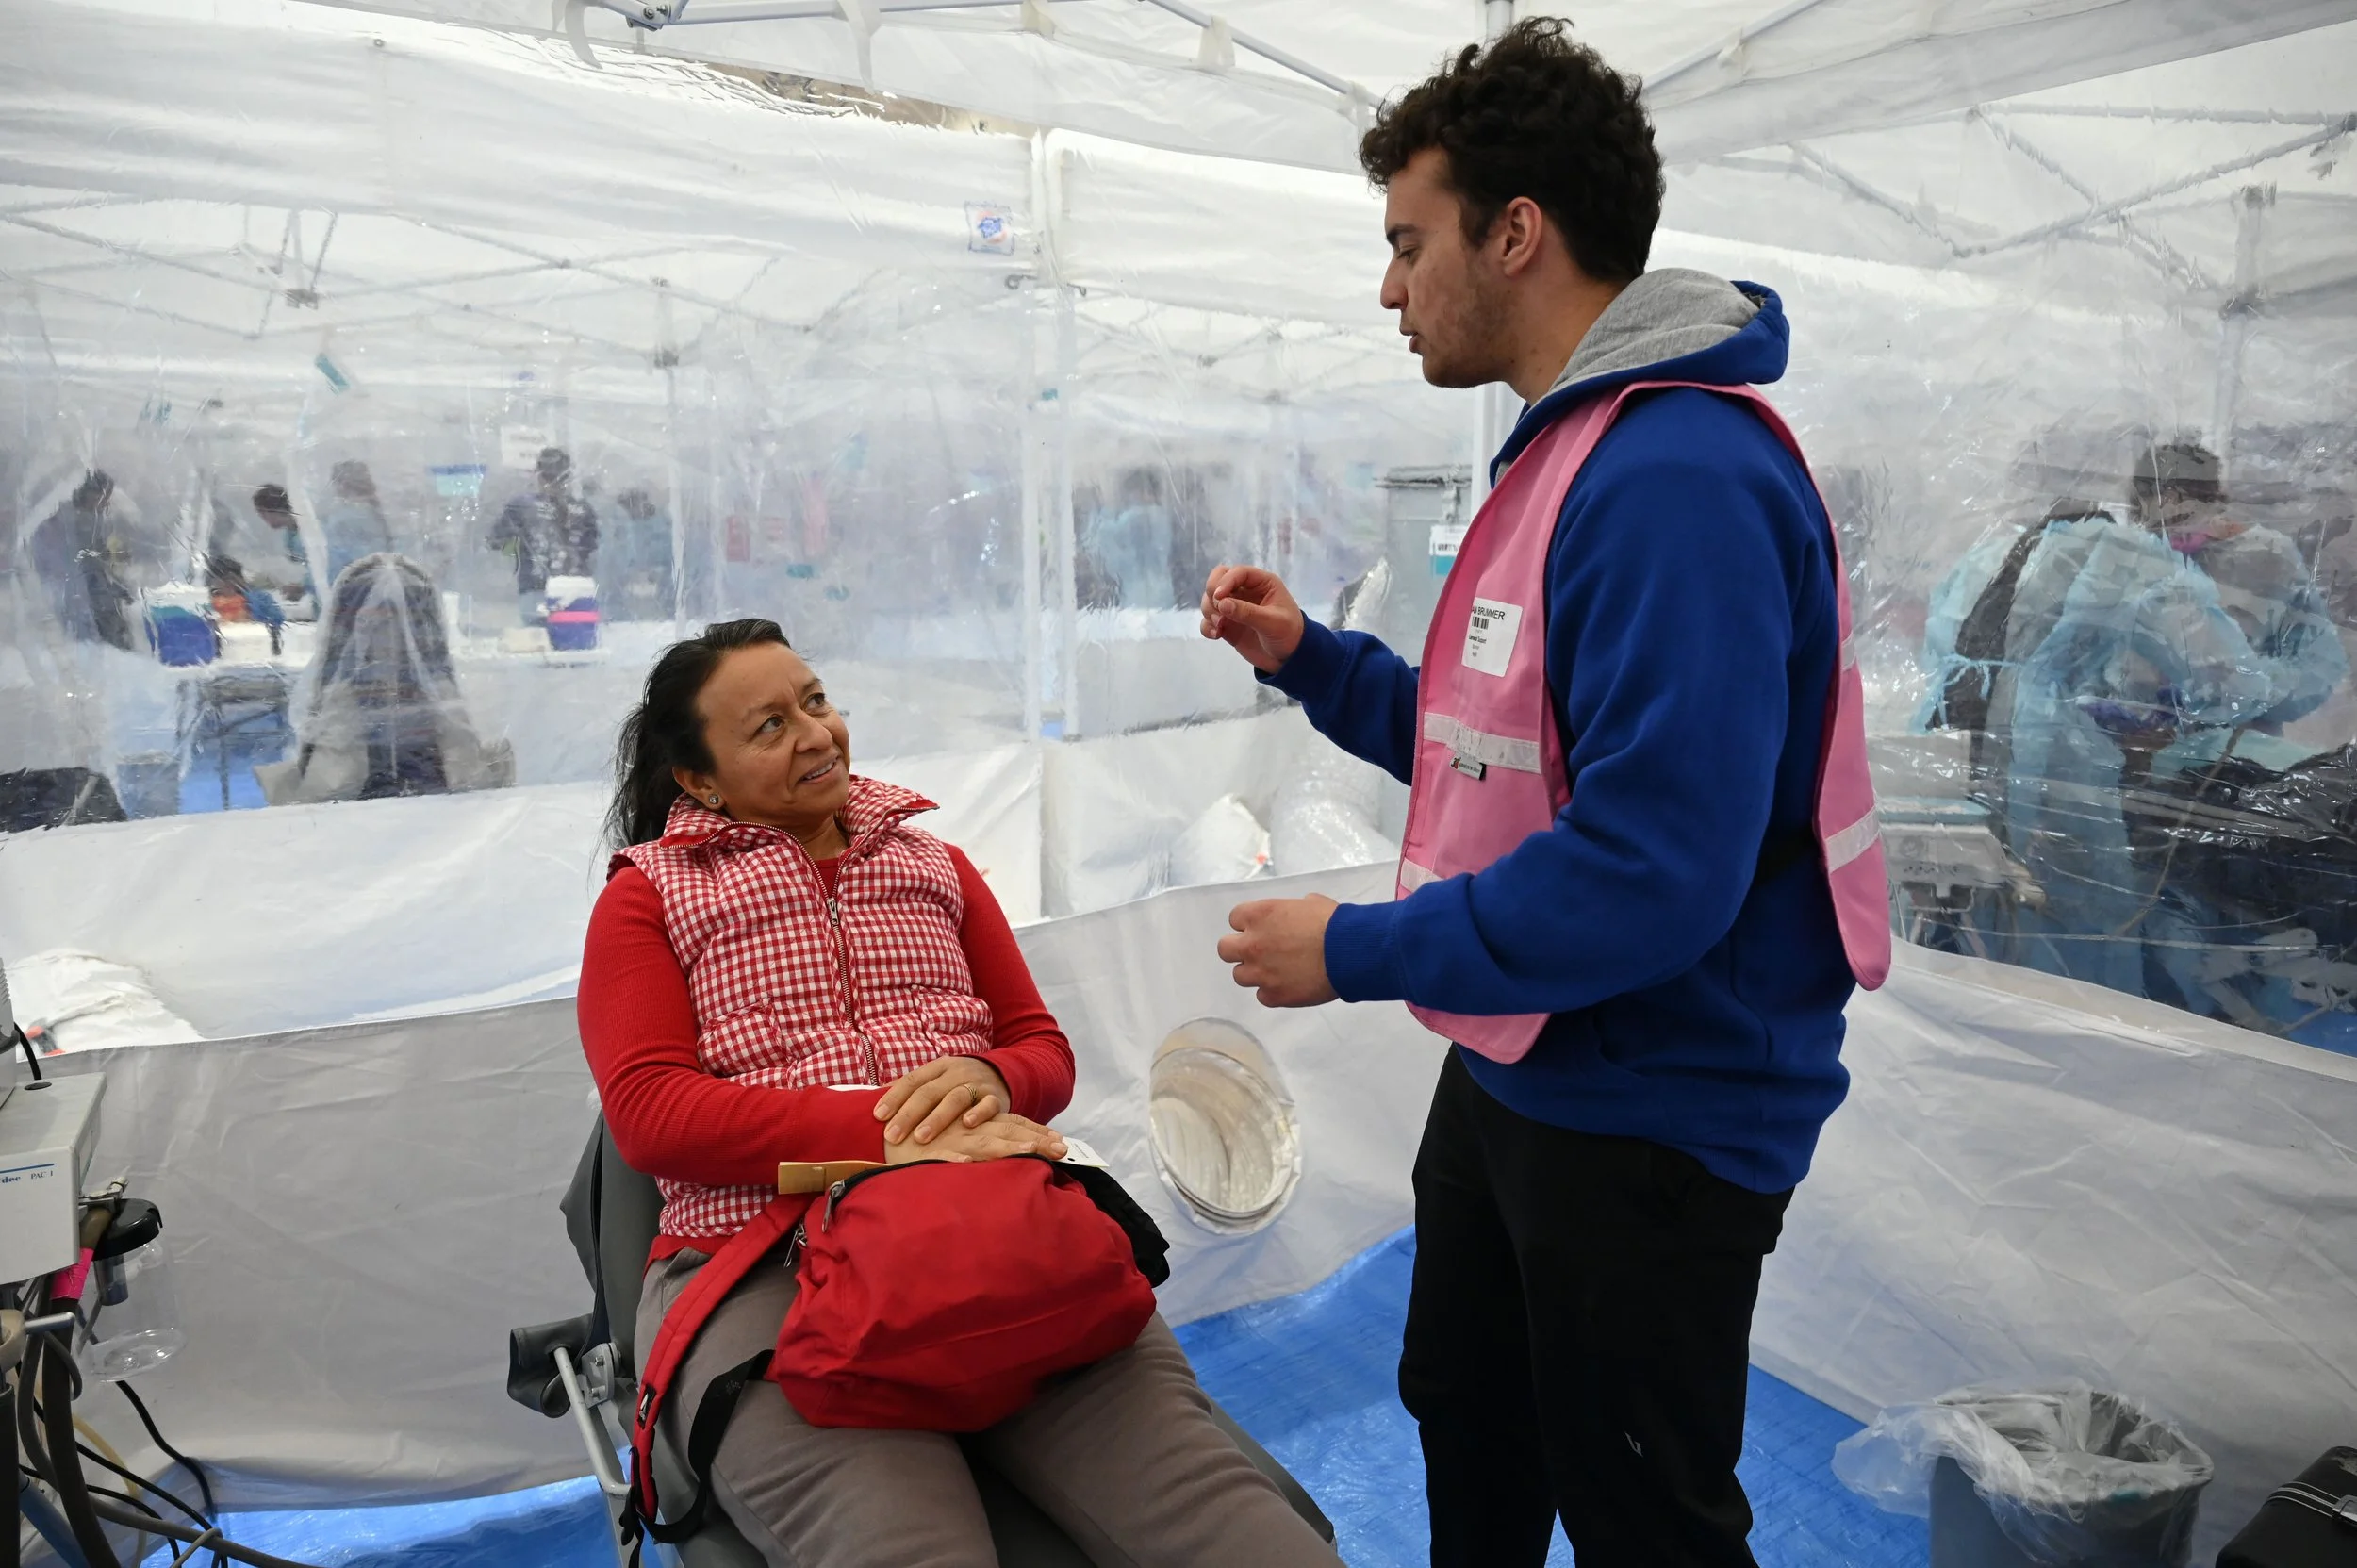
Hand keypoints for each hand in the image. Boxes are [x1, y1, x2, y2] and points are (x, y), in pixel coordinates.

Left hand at [876, 1056, 1011, 1148]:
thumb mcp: (935, 1079)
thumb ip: (908, 1088)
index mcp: (937, 1067)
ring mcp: (977, 1084)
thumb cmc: (956, 1083)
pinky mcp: (996, 1097)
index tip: (877, 1116)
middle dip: (909, 1114)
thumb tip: (870, 1097)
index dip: (894, 1098)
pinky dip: (978, 1113)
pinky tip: (967, 1125)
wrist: (1001, 1073)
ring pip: (955, 1098)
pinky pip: (988, 1104)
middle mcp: (955, 1072)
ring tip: (920, 1137)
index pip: (911, 1080)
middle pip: (929, 1091)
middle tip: (892, 1136)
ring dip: (937, 1118)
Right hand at [884, 1110, 1066, 1164]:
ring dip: (1007, 1148)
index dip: (1037, 1133)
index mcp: (975, 1127)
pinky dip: (955, 1159)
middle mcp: (966, 1131)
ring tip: (1031, 1153)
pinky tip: (969, 1163)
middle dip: (1035, 1141)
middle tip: (1061, 1150)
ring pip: (982, 1143)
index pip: (1011, 1126)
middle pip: (1006, 1133)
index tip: (1061, 1144)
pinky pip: (943, 1158)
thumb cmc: (922, 1143)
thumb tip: (1006, 1156)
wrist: (883, 1135)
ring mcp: (949, 1142)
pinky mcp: (927, 1153)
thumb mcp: (955, 1141)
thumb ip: (979, 1146)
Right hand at [1199, 565, 1305, 673]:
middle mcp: (1246, 591)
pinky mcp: (1227, 624)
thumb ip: (1248, 613)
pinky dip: (1207, 626)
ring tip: (1219, 626)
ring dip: (1209, 611)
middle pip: (1218, 579)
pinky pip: (1208, 620)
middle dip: (1212, 593)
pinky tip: (1215, 635)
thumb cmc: (1288, 634)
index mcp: (1262, 583)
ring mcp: (1234, 608)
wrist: (1288, 659)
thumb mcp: (1272, 623)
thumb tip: (1221, 604)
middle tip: (1218, 611)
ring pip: (1210, 599)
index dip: (1225, 581)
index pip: (1238, 573)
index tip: (1219, 598)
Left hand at [1218, 895, 1339, 1006]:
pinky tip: (1289, 985)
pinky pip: (1262, 996)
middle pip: (1225, 949)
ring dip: (1255, 972)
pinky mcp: (1273, 996)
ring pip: (1240, 976)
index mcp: (1259, 915)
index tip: (1263, 928)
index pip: (1235, 918)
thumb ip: (1290, 911)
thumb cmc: (1333, 923)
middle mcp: (1252, 944)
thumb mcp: (1310, 903)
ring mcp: (1260, 973)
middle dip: (1240, 949)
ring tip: (1277, 971)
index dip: (1249, 924)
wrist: (1348, 953)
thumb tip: (1294, 916)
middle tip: (1260, 951)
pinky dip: (1272, 992)